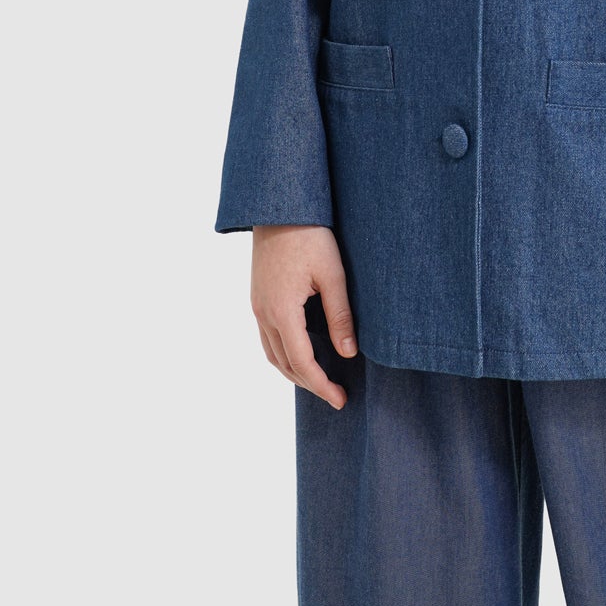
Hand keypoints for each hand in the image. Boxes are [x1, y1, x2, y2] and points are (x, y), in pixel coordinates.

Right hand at [250, 225, 356, 409]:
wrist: (279, 205)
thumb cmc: (310, 235)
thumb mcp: (332, 274)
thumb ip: (340, 316)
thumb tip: (349, 353)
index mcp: (282, 311)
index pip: (302, 362)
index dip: (322, 385)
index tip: (341, 399)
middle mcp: (264, 314)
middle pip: (284, 364)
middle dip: (310, 383)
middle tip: (335, 395)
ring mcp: (257, 306)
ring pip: (272, 353)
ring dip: (294, 371)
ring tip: (320, 380)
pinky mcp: (257, 296)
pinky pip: (267, 337)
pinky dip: (284, 352)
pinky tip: (302, 351)